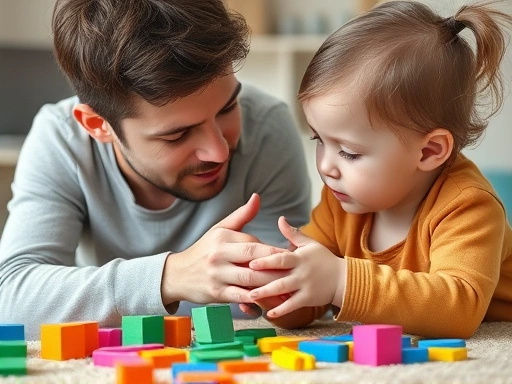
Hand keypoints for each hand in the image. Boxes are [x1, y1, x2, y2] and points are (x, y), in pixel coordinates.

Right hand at [161, 194, 287, 305]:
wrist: (177, 274)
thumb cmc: (204, 250)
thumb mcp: (219, 229)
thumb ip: (241, 215)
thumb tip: (257, 197)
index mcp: (222, 237)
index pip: (253, 242)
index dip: (273, 250)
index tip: (290, 255)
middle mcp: (219, 254)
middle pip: (253, 258)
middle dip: (275, 265)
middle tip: (295, 269)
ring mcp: (217, 274)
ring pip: (249, 279)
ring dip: (270, 283)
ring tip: (287, 286)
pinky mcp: (216, 293)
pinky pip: (239, 296)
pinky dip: (255, 300)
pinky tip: (268, 301)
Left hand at [248, 216, 345, 317]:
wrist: (343, 278)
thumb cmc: (323, 259)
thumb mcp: (310, 244)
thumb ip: (293, 233)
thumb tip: (280, 219)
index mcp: (299, 258)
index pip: (281, 259)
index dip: (266, 261)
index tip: (251, 262)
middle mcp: (301, 272)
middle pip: (279, 276)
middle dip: (262, 280)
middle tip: (244, 281)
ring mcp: (304, 287)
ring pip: (283, 292)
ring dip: (267, 295)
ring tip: (251, 296)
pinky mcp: (307, 299)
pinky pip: (292, 305)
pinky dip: (281, 310)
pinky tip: (268, 313)